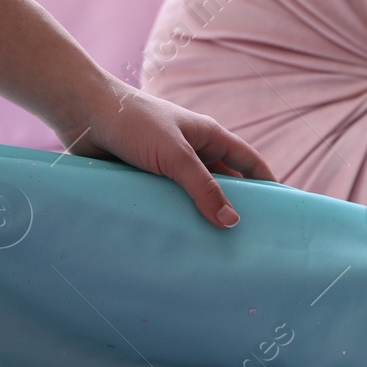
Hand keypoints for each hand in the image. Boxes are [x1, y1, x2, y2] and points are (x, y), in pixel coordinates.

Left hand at [53, 78, 275, 228]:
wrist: (82, 114)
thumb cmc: (133, 123)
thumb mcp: (175, 156)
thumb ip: (203, 188)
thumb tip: (231, 223)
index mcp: (208, 136)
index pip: (249, 162)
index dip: (268, 183)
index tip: (284, 210)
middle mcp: (191, 151)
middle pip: (222, 184)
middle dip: (233, 209)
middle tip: (248, 243)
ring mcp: (167, 166)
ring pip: (192, 198)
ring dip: (200, 218)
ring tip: (213, 252)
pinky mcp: (144, 180)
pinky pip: (166, 204)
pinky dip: (173, 220)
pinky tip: (178, 244)